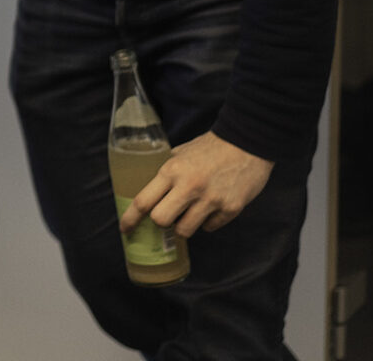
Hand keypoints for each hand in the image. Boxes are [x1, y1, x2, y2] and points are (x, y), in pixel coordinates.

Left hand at [121, 131, 273, 237]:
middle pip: (161, 220)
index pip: (144, 201)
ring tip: (190, 212)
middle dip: (161, 222)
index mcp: (172, 171)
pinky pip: (210, 227)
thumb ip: (167, 171)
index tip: (125, 229)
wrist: (247, 143)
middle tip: (168, 216)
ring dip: (184, 225)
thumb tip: (151, 190)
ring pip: (185, 230)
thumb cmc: (210, 147)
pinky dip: (207, 222)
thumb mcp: (181, 153)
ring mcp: (211, 200)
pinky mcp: (231, 209)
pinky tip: (211, 209)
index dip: (130, 218)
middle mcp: (189, 187)